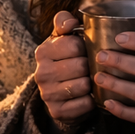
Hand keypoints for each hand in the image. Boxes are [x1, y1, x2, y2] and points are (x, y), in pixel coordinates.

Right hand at [34, 11, 95, 128]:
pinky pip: (85, 104)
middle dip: (90, 66)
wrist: (59, 94)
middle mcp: (41, 73)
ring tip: (90, 81)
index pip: (74, 45)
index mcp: (43, 52)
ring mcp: (47, 94)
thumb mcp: (62, 39)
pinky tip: (89, 95)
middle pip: (81, 66)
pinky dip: (92, 100)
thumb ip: (64, 22)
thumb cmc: (65, 60)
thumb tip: (70, 22)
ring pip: (84, 85)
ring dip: (92, 83)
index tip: (85, 51)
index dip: (86, 48)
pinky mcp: (57, 111)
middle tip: (90, 68)